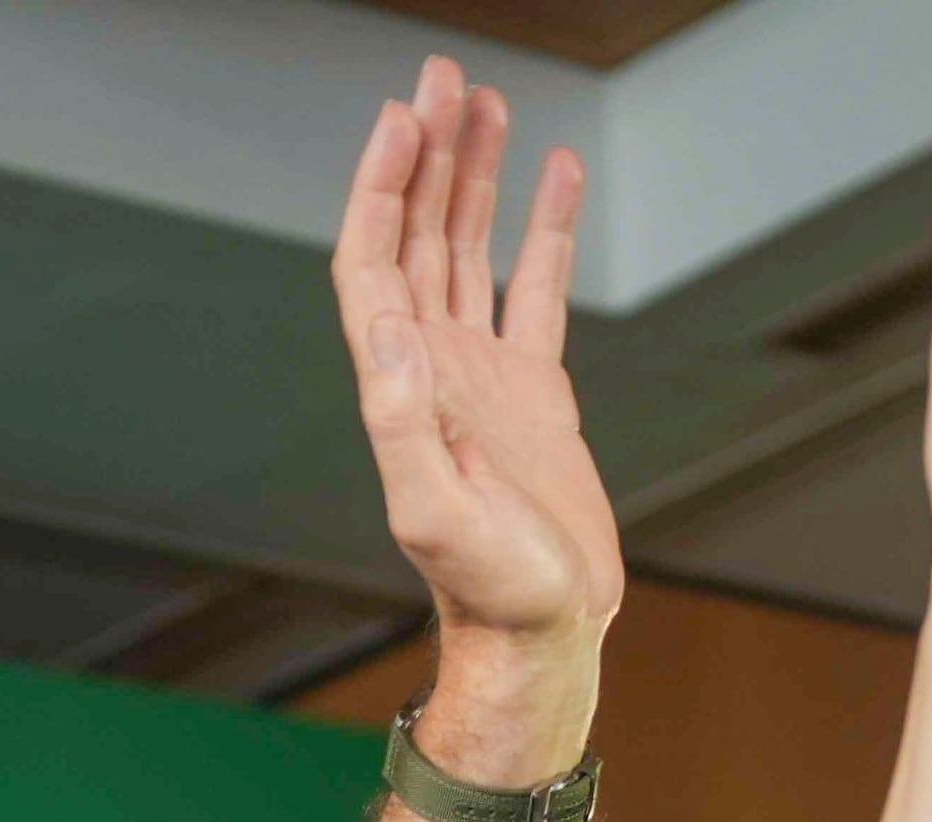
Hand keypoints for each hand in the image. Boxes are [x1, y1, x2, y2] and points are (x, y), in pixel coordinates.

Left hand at [330, 59, 622, 750]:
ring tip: (485, 101)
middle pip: (419, 233)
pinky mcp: (534, 391)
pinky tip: (555, 175)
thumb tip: (390, 323)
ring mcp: (482, 373)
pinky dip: (542, 227)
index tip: (404, 115)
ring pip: (469, 247)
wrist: (544, 635)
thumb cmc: (493, 591)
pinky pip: (534, 287)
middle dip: (427, 152)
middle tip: (444, 75)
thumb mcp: (437, 512)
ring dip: (472, 175)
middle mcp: (433, 366)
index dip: (383, 185)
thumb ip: (404, 421)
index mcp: (403, 383)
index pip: (376, 259)